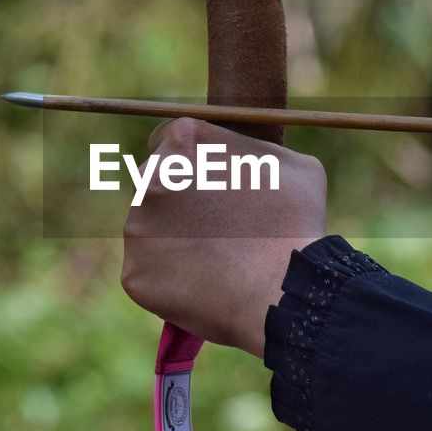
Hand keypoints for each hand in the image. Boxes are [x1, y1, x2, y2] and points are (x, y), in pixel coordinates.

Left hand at [121, 118, 327, 356]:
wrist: (283, 289)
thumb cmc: (296, 223)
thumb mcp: (294, 165)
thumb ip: (256, 150)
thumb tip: (247, 156)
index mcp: (183, 141)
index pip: (167, 140)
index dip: (190, 162)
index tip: (207, 183)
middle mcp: (149, 177)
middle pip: (153, 184)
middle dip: (176, 200)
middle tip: (213, 225)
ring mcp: (137, 227)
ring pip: (149, 230)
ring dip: (173, 240)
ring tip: (216, 260)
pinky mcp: (135, 273)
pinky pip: (150, 273)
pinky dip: (171, 279)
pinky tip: (204, 285)